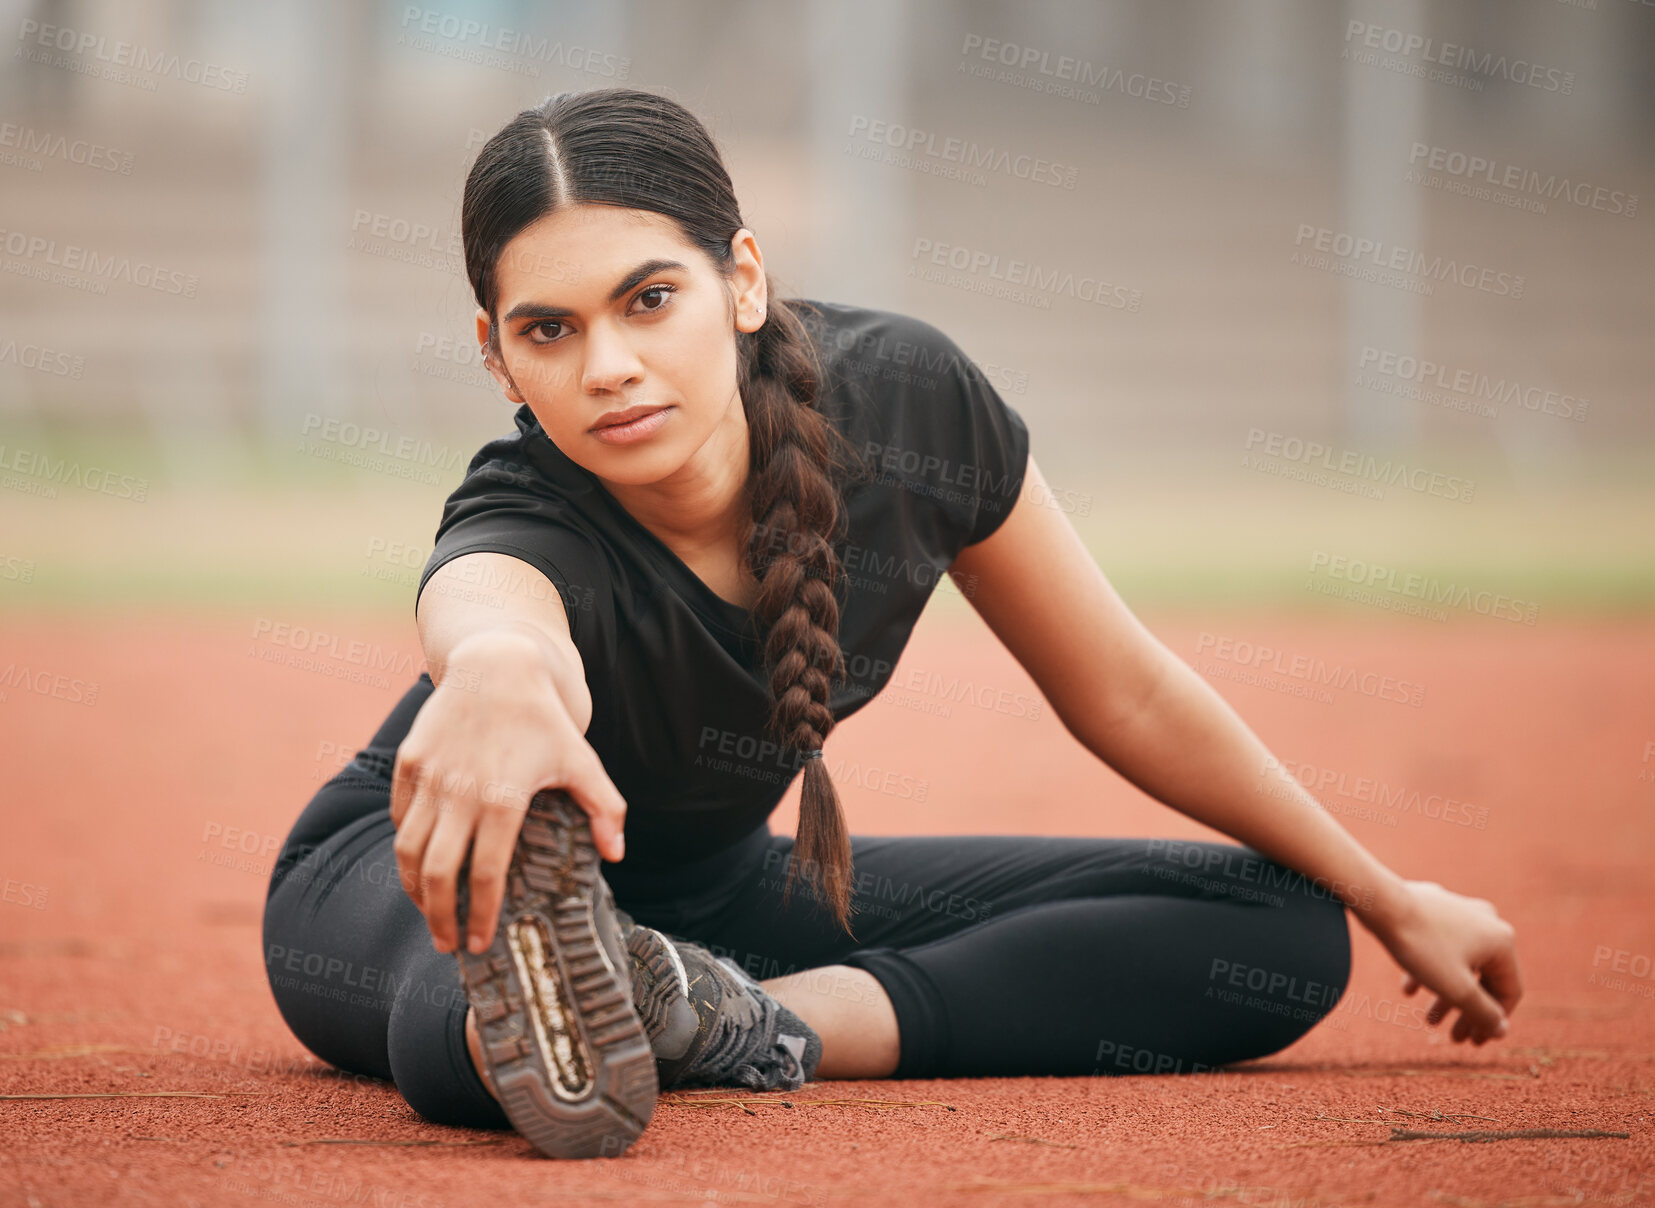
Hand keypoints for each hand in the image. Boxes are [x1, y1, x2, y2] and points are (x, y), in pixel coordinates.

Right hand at [389, 633, 628, 955]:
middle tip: (449, 944)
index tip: (480, 943)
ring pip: (408, 851)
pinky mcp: (408, 763)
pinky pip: (399, 818)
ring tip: (429, 913)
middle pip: (438, 874)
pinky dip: (406, 848)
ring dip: (415, 891)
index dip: (481, 916)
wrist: (497, 665)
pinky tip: (419, 867)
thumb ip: (605, 808)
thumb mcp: (583, 760)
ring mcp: (428, 777)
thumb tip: (617, 854)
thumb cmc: (545, 719)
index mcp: (503, 799)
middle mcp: (459, 792)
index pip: (487, 875)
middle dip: (440, 918)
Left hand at [1371, 879, 1521, 1044]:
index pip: (1509, 991)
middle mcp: (1487, 922)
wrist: (1380, 902)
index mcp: (1501, 941)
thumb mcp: (1456, 988)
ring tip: (1428, 1021)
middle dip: (1466, 1011)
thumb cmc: (1420, 945)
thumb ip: (1483, 1012)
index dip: (1493, 1021)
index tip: (1475, 1042)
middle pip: (1483, 979)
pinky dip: (1428, 971)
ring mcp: (1461, 912)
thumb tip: (1502, 1030)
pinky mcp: (1435, 908)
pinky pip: (1438, 948)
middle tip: (1454, 1038)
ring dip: (1445, 995)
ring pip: (1459, 964)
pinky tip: (1407, 989)